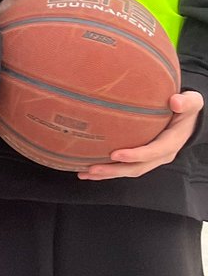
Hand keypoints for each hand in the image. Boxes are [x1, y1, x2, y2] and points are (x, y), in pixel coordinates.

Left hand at [78, 90, 203, 179]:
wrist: (187, 117)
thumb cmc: (186, 108)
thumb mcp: (192, 102)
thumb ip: (186, 102)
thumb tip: (176, 101)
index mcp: (171, 142)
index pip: (153, 152)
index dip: (135, 155)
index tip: (115, 154)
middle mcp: (160, 155)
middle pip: (137, 167)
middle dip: (114, 170)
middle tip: (92, 168)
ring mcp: (150, 158)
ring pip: (128, 170)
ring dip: (107, 174)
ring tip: (85, 173)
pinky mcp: (141, 157)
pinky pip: (124, 166)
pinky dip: (107, 170)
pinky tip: (88, 170)